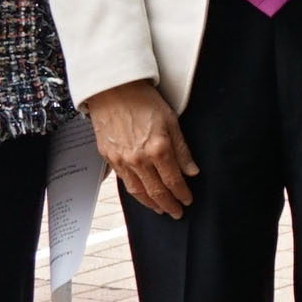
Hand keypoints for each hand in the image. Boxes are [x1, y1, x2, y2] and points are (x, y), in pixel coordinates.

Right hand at [88, 81, 196, 217]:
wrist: (112, 88)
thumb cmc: (142, 99)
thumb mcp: (171, 120)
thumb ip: (182, 149)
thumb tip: (192, 171)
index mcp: (158, 149)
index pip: (174, 181)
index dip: (182, 194)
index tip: (188, 200)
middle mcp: (139, 159)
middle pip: (156, 191)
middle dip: (169, 205)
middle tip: (177, 213)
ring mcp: (122, 160)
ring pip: (138, 191)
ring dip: (151, 204)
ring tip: (161, 209)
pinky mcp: (109, 158)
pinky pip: (124, 182)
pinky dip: (135, 193)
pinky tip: (142, 195)